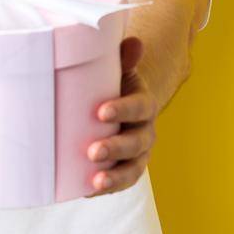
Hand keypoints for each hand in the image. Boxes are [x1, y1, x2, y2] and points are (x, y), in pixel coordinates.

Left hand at [87, 37, 156, 196]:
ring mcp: (137, 153)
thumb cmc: (112, 86)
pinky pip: (122, 182)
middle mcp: (145, 130)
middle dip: (116, 147)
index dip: (123, 109)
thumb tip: (133, 41)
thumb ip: (123, 58)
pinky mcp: (126, 169)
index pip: (139, 107)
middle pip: (136, 142)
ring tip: (95, 181)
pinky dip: (107, 189)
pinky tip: (88, 192)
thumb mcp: (117, 70)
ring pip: (132, 168)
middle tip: (93, 151)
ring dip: (115, 176)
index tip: (101, 112)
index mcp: (143, 103)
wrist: (119, 107)